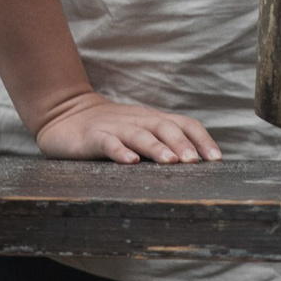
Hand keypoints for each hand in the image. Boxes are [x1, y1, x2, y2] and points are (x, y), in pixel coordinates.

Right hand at [32, 91, 220, 164]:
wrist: (64, 115)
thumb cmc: (110, 130)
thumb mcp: (140, 132)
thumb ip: (163, 143)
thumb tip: (197, 165)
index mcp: (152, 120)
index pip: (184, 124)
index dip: (202, 139)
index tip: (216, 159)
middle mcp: (138, 121)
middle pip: (165, 127)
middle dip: (183, 144)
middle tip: (196, 162)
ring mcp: (115, 128)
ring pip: (140, 135)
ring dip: (157, 148)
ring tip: (171, 161)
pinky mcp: (92, 138)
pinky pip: (108, 143)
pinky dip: (120, 152)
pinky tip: (130, 162)